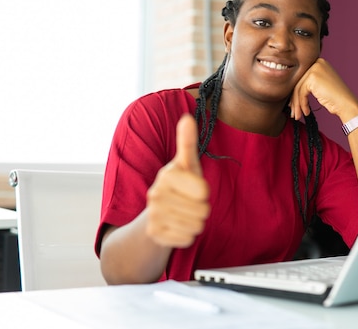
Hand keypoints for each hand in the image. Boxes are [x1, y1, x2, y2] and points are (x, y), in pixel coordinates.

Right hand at [145, 113, 209, 247]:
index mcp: (166, 175)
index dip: (204, 193)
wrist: (156, 215)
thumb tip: (187, 118)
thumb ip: (187, 142)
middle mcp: (156, 194)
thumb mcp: (186, 164)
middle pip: (202, 210)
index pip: (204, 192)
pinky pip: (187, 239)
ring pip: (196, 226)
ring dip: (195, 222)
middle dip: (201, 209)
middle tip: (188, 204)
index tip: (193, 189)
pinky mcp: (155, 234)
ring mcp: (153, 215)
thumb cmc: (178, 186)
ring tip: (183, 214)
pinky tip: (176, 226)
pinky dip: (186, 236)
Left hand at [290, 58, 357, 122]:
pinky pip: (301, 92)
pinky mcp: (313, 77)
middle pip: (299, 83)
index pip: (302, 78)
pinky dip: (302, 104)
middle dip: (295, 100)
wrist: (346, 104)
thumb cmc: (336, 98)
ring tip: (298, 115)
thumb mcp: (321, 86)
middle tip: (294, 112)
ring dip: (297, 104)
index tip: (294, 104)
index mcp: (320, 63)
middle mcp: (317, 63)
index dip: (296, 93)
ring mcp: (315, 69)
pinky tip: (306, 112)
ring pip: (298, 88)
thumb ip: (309, 84)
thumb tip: (293, 91)